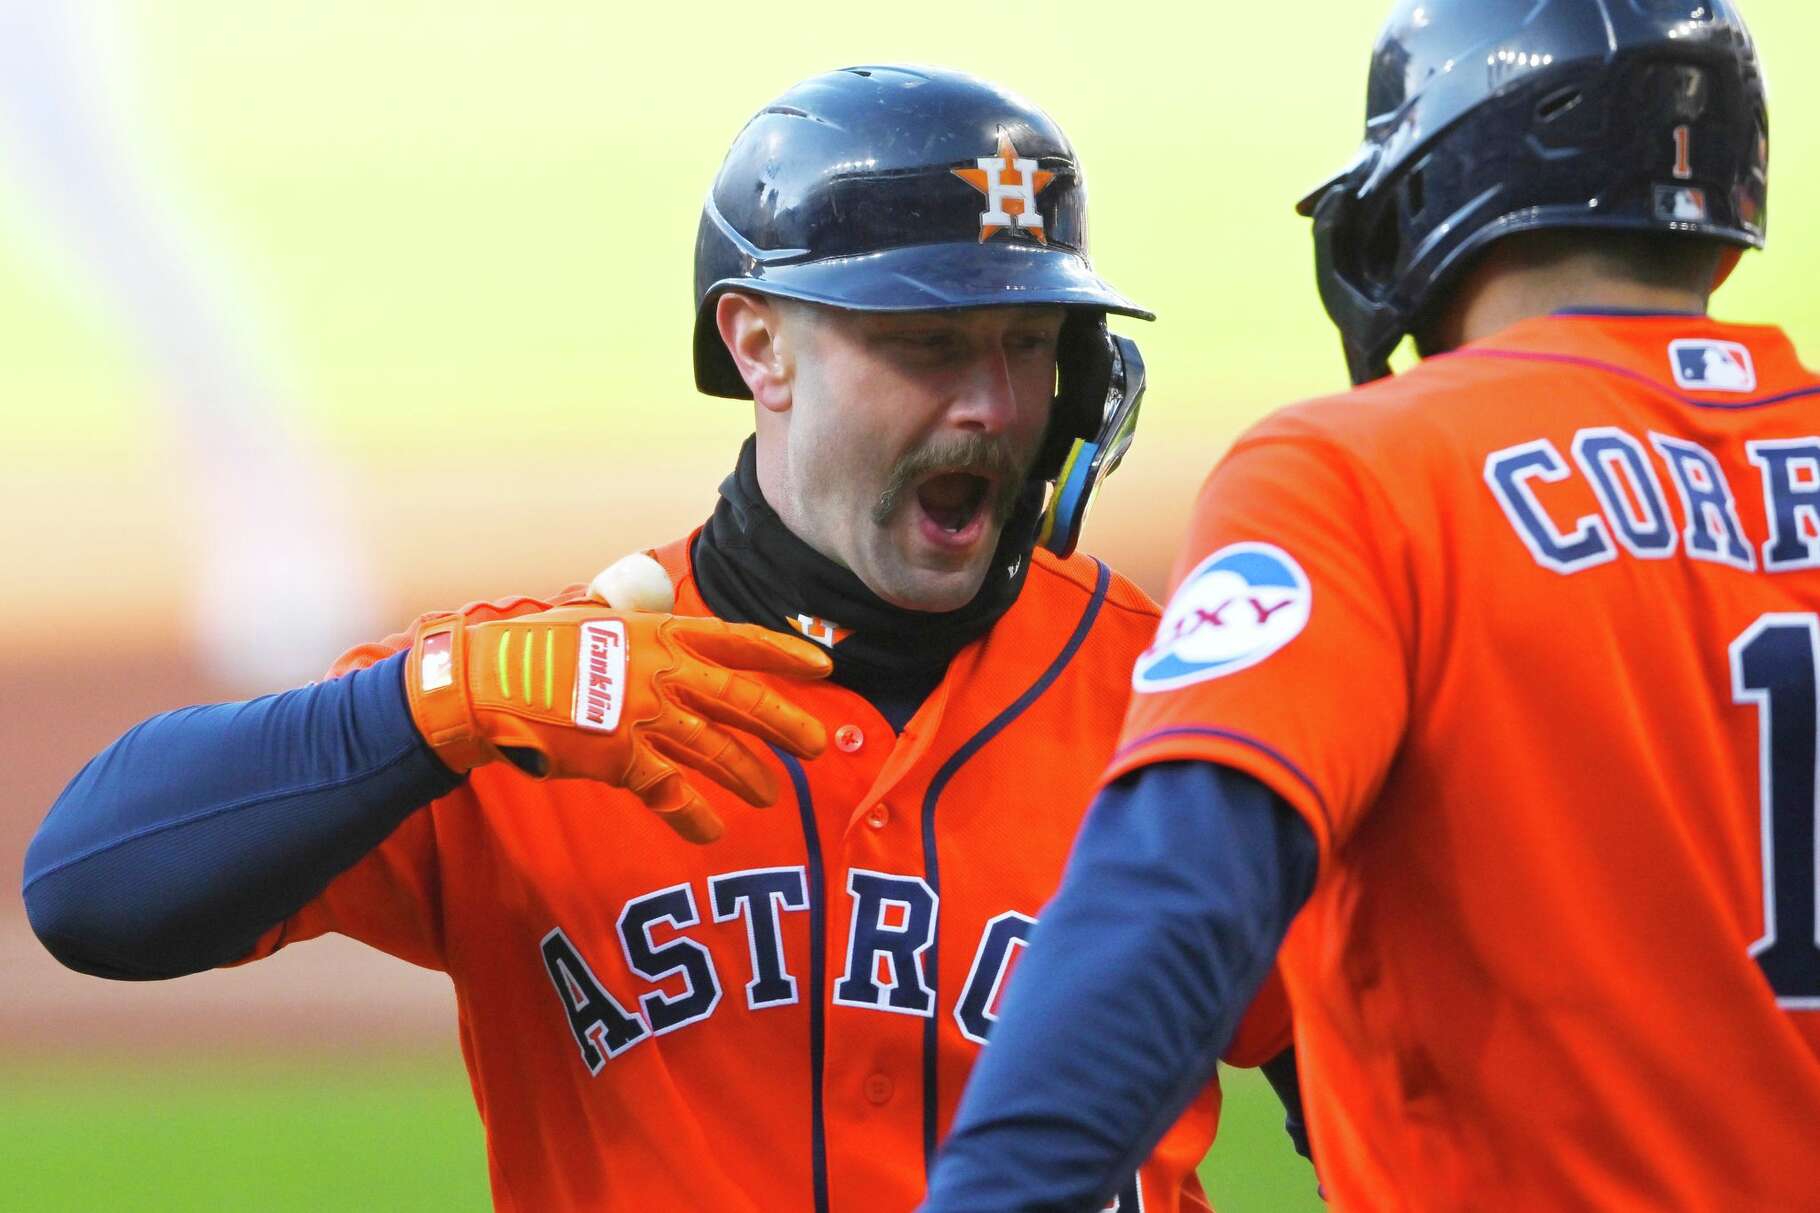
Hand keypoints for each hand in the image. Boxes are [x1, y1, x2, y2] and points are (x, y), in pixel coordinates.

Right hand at [404, 606, 830, 841]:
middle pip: (742, 700)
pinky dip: (693, 817)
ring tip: (771, 796)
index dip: (784, 655)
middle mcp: (663, 673)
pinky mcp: (621, 759)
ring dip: (748, 775)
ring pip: (716, 751)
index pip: (738, 642)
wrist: (487, 684)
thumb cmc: (537, 649)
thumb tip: (659, 621)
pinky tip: (710, 831)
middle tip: (817, 747)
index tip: (823, 669)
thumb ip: (639, 628)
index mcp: (661, 634)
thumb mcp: (599, 621)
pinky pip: (671, 794)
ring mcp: (645, 716)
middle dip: (785, 724)